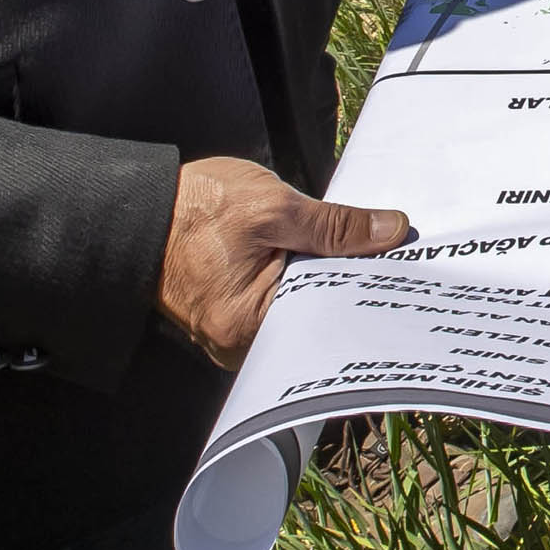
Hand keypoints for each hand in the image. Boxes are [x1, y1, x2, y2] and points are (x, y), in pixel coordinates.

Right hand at [159, 155, 411, 367]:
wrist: (141, 211)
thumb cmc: (195, 208)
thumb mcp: (271, 206)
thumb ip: (333, 225)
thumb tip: (390, 232)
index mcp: (248, 324)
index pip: (329, 315)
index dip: (370, 288)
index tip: (408, 268)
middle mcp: (242, 343)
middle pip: (321, 318)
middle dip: (356, 286)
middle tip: (399, 256)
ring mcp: (239, 334)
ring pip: (307, 310)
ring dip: (336, 282)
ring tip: (373, 254)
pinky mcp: (240, 317)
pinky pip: (288, 305)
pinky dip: (312, 282)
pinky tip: (337, 260)